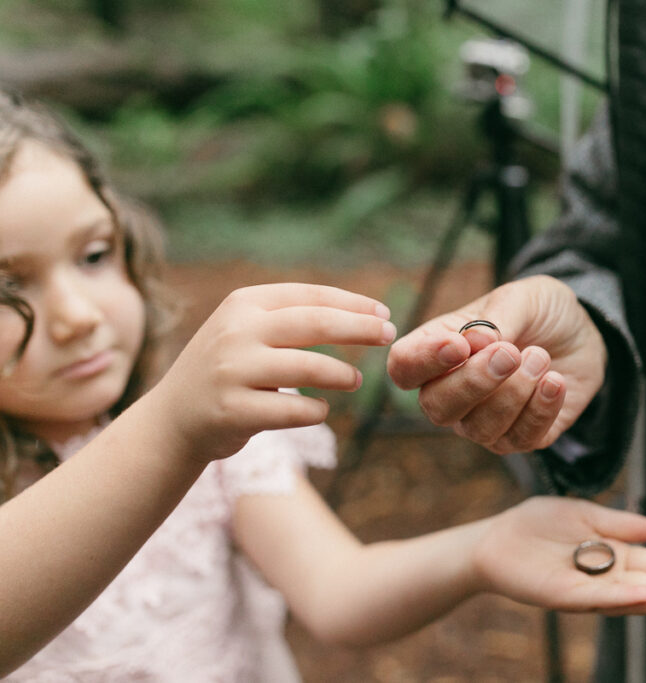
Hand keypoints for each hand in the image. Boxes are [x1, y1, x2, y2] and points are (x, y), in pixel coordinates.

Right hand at [147, 283, 393, 460]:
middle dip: (359, 328)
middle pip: (314, 323)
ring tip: (355, 380)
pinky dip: (315, 410)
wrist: (171, 420)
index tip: (383, 313)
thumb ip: (288, 319)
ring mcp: (232, 371)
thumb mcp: (246, 330)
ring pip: (308, 367)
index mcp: (242, 304)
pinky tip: (321, 409)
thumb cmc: (227, 372)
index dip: (352, 303)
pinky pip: (292, 410)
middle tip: (388, 336)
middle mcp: (236, 332)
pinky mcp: (232, 411)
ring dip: (341, 374)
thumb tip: (363, 315)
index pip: (309, 296)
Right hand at [387, 275, 606, 453]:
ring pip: (479, 428)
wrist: (582, 330)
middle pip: (437, 407)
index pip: (404, 367)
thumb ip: (497, 319)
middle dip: (473, 383)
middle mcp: (452, 391)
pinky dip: (541, 409)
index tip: (459, 344)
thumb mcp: (522, 298)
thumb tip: (475, 341)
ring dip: (514, 393)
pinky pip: (521, 439)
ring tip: (542, 357)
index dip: (424, 361)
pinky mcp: (521, 436)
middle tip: (510, 353)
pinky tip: (556, 381)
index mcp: (437, 349)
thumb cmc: (539, 311)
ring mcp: (484, 419)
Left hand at [472, 496, 645, 614]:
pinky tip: (645, 594)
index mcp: (612, 555)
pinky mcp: (564, 595)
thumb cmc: (538, 524)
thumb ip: (618, 524)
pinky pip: (597, 597)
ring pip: (627, 596)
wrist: (497, 538)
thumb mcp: (584, 515)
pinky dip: (622, 596)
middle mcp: (604, 577)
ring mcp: (586, 589)